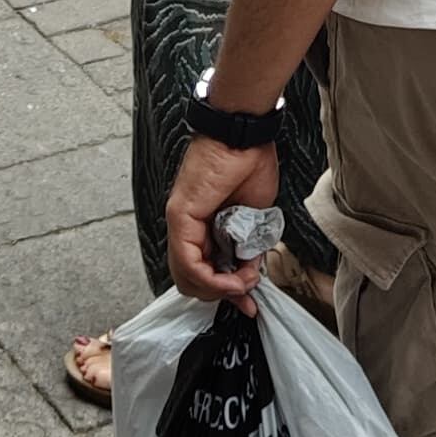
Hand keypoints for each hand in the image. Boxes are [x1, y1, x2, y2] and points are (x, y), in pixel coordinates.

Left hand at [164, 132, 282, 309]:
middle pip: (192, 282)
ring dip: (220, 289)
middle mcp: (187, 227)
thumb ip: (247, 247)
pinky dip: (213, 280)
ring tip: (243, 282)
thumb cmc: (251, 164)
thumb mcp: (255, 219)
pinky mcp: (180, 217)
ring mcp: (180, 223)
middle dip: (223, 294)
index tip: (248, 300)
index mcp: (204, 227)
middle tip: (247, 289)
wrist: (246, 135)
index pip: (203, 273)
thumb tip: (248, 272)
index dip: (226, 293)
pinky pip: (189, 263)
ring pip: (187, 278)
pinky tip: (234, 278)